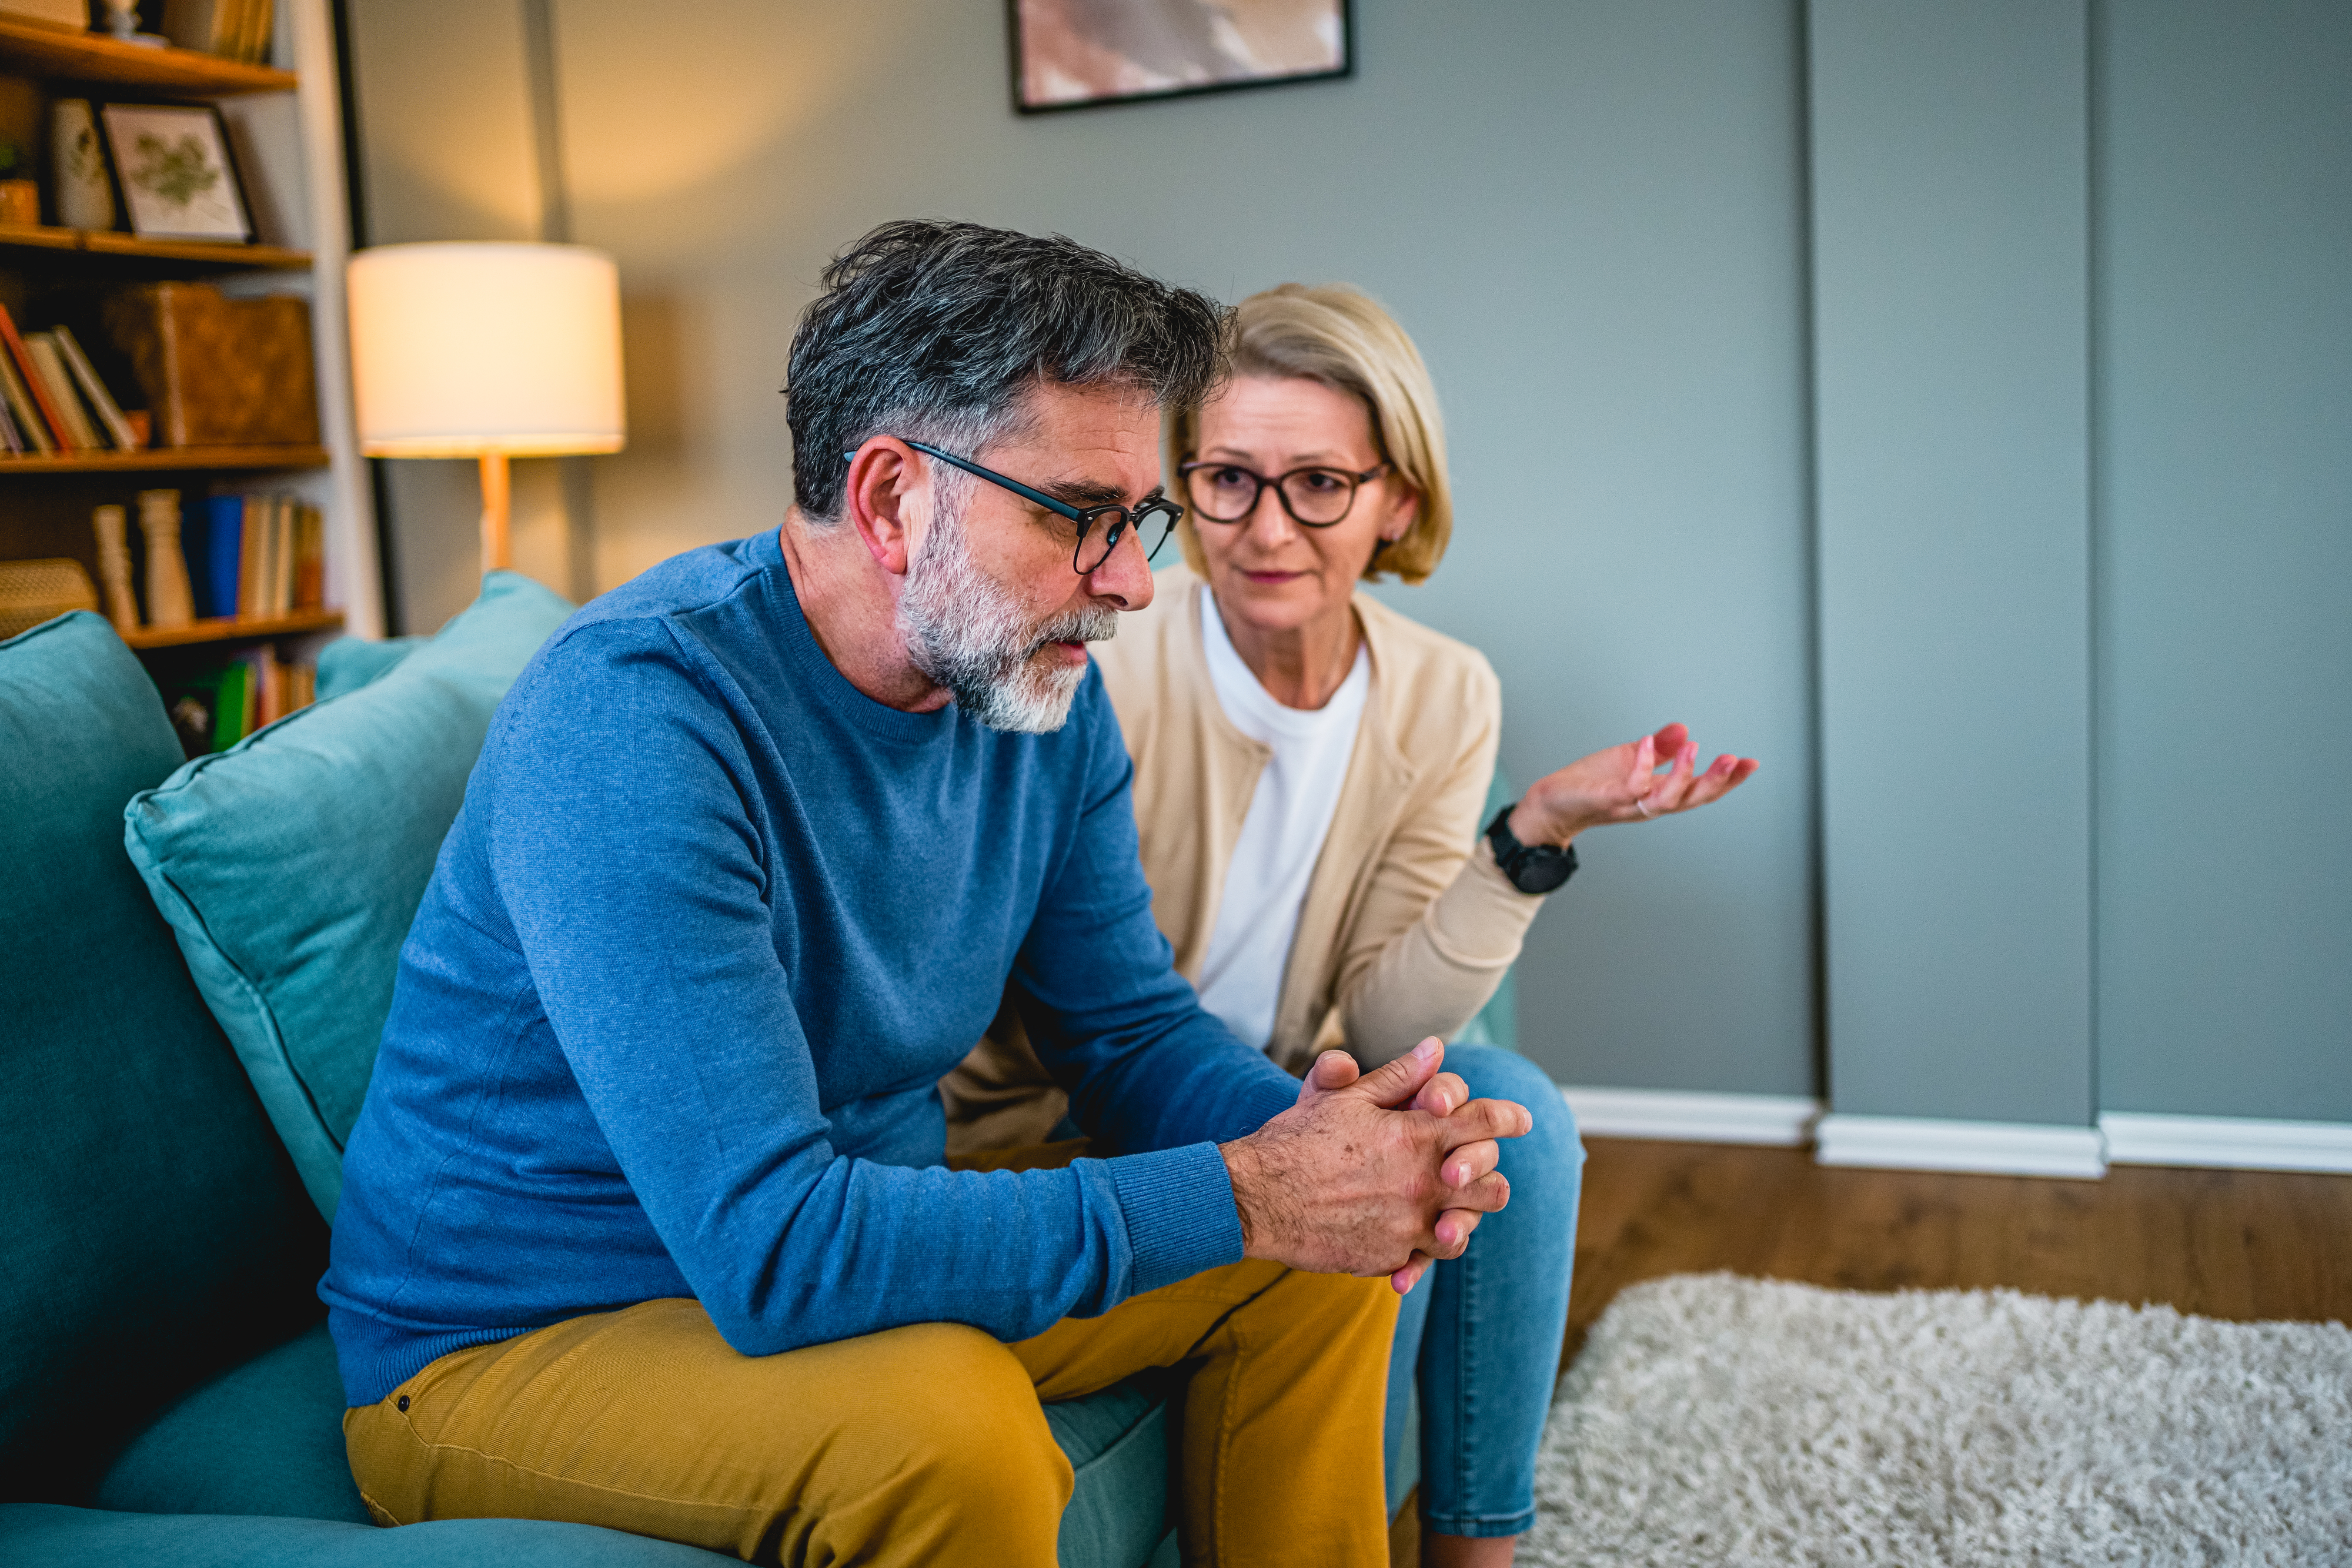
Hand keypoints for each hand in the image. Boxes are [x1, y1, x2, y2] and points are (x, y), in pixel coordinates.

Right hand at [1221, 1039, 1528, 1290]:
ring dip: (1464, 1216)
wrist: (1257, 1198)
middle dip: (1490, 1175)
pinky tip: (1407, 1238)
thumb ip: (1398, 1076)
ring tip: (1449, 1209)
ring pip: (1466, 1228)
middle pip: (1493, 1186)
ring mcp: (1410, 1226)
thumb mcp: (1346, 1098)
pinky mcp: (1390, 1256)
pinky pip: (1425, 1258)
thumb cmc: (1298, 1141)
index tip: (1522, 1119)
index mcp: (1417, 1137)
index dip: (1510, 1118)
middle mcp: (1423, 1184)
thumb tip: (1435, 1048)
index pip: (1484, 1123)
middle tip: (1474, 1169)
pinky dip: (1422, 1248)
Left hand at [1508, 722, 1757, 845]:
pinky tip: (1645, 743)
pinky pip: (1629, 788)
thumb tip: (1684, 730)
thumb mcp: (1629, 758)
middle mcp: (1648, 804)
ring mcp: (1627, 805)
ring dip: (1683, 775)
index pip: (1700, 790)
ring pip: (1665, 800)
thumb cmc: (1590, 784)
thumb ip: (1658, 748)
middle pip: (1692, 800)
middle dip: (1717, 782)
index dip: (1728, 781)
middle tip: (1735, 761)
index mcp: (1658, 794)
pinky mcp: (1605, 799)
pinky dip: (1640, 766)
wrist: (1551, 804)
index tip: (1752, 763)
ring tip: (1695, 748)